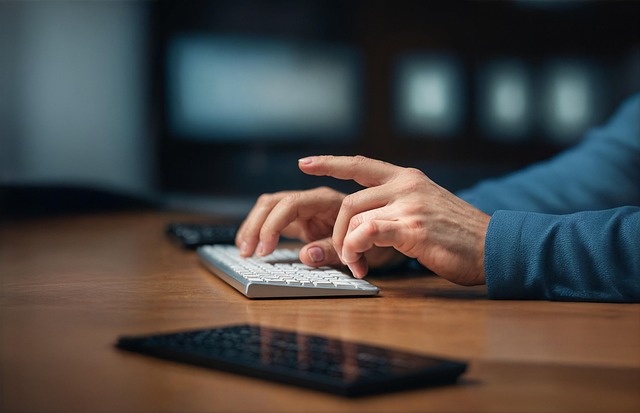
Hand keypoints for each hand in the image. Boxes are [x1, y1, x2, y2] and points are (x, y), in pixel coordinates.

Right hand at [235, 186, 403, 268]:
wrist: (390, 233)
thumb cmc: (379, 238)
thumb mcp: (363, 249)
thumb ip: (335, 251)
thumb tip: (306, 255)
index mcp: (328, 201)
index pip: (291, 203)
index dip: (273, 224)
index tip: (265, 250)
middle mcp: (313, 201)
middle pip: (273, 202)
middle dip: (256, 225)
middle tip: (248, 252)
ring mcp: (306, 210)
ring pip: (269, 207)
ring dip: (253, 226)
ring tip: (244, 250)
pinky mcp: (302, 222)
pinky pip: (274, 220)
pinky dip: (260, 231)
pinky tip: (251, 246)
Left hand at [299, 155, 489, 285]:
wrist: (495, 246)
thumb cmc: (458, 234)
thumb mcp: (425, 208)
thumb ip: (396, 208)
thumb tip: (364, 223)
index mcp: (407, 178)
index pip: (359, 165)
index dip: (329, 163)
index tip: (304, 162)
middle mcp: (406, 186)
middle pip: (348, 202)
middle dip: (336, 232)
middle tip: (343, 256)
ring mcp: (409, 204)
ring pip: (354, 219)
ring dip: (346, 247)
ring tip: (356, 266)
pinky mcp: (412, 227)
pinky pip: (368, 232)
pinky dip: (356, 250)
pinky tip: (362, 265)